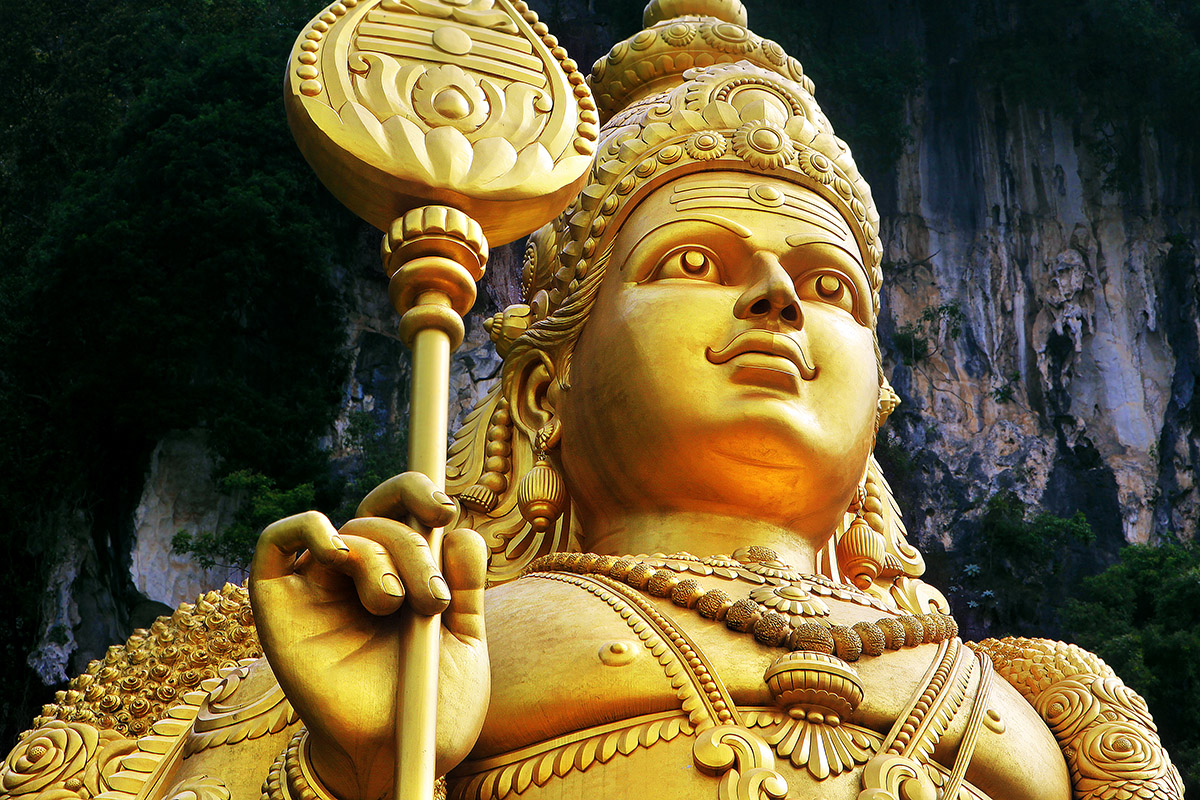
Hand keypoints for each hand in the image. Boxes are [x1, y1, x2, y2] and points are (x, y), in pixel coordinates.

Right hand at [249, 473, 488, 799]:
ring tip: (396, 605)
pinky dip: (306, 528)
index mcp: (405, 572)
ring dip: (379, 556)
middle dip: (412, 544)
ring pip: (347, 532)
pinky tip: (339, 551)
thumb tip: (462, 532)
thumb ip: (465, 585)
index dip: (418, 492)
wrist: (400, 759)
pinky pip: (274, 542)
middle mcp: (360, 574)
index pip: (403, 508)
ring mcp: (319, 588)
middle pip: (379, 516)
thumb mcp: (464, 640)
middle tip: (432, 597)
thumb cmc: (431, 705)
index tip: (446, 510)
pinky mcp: (279, 607)